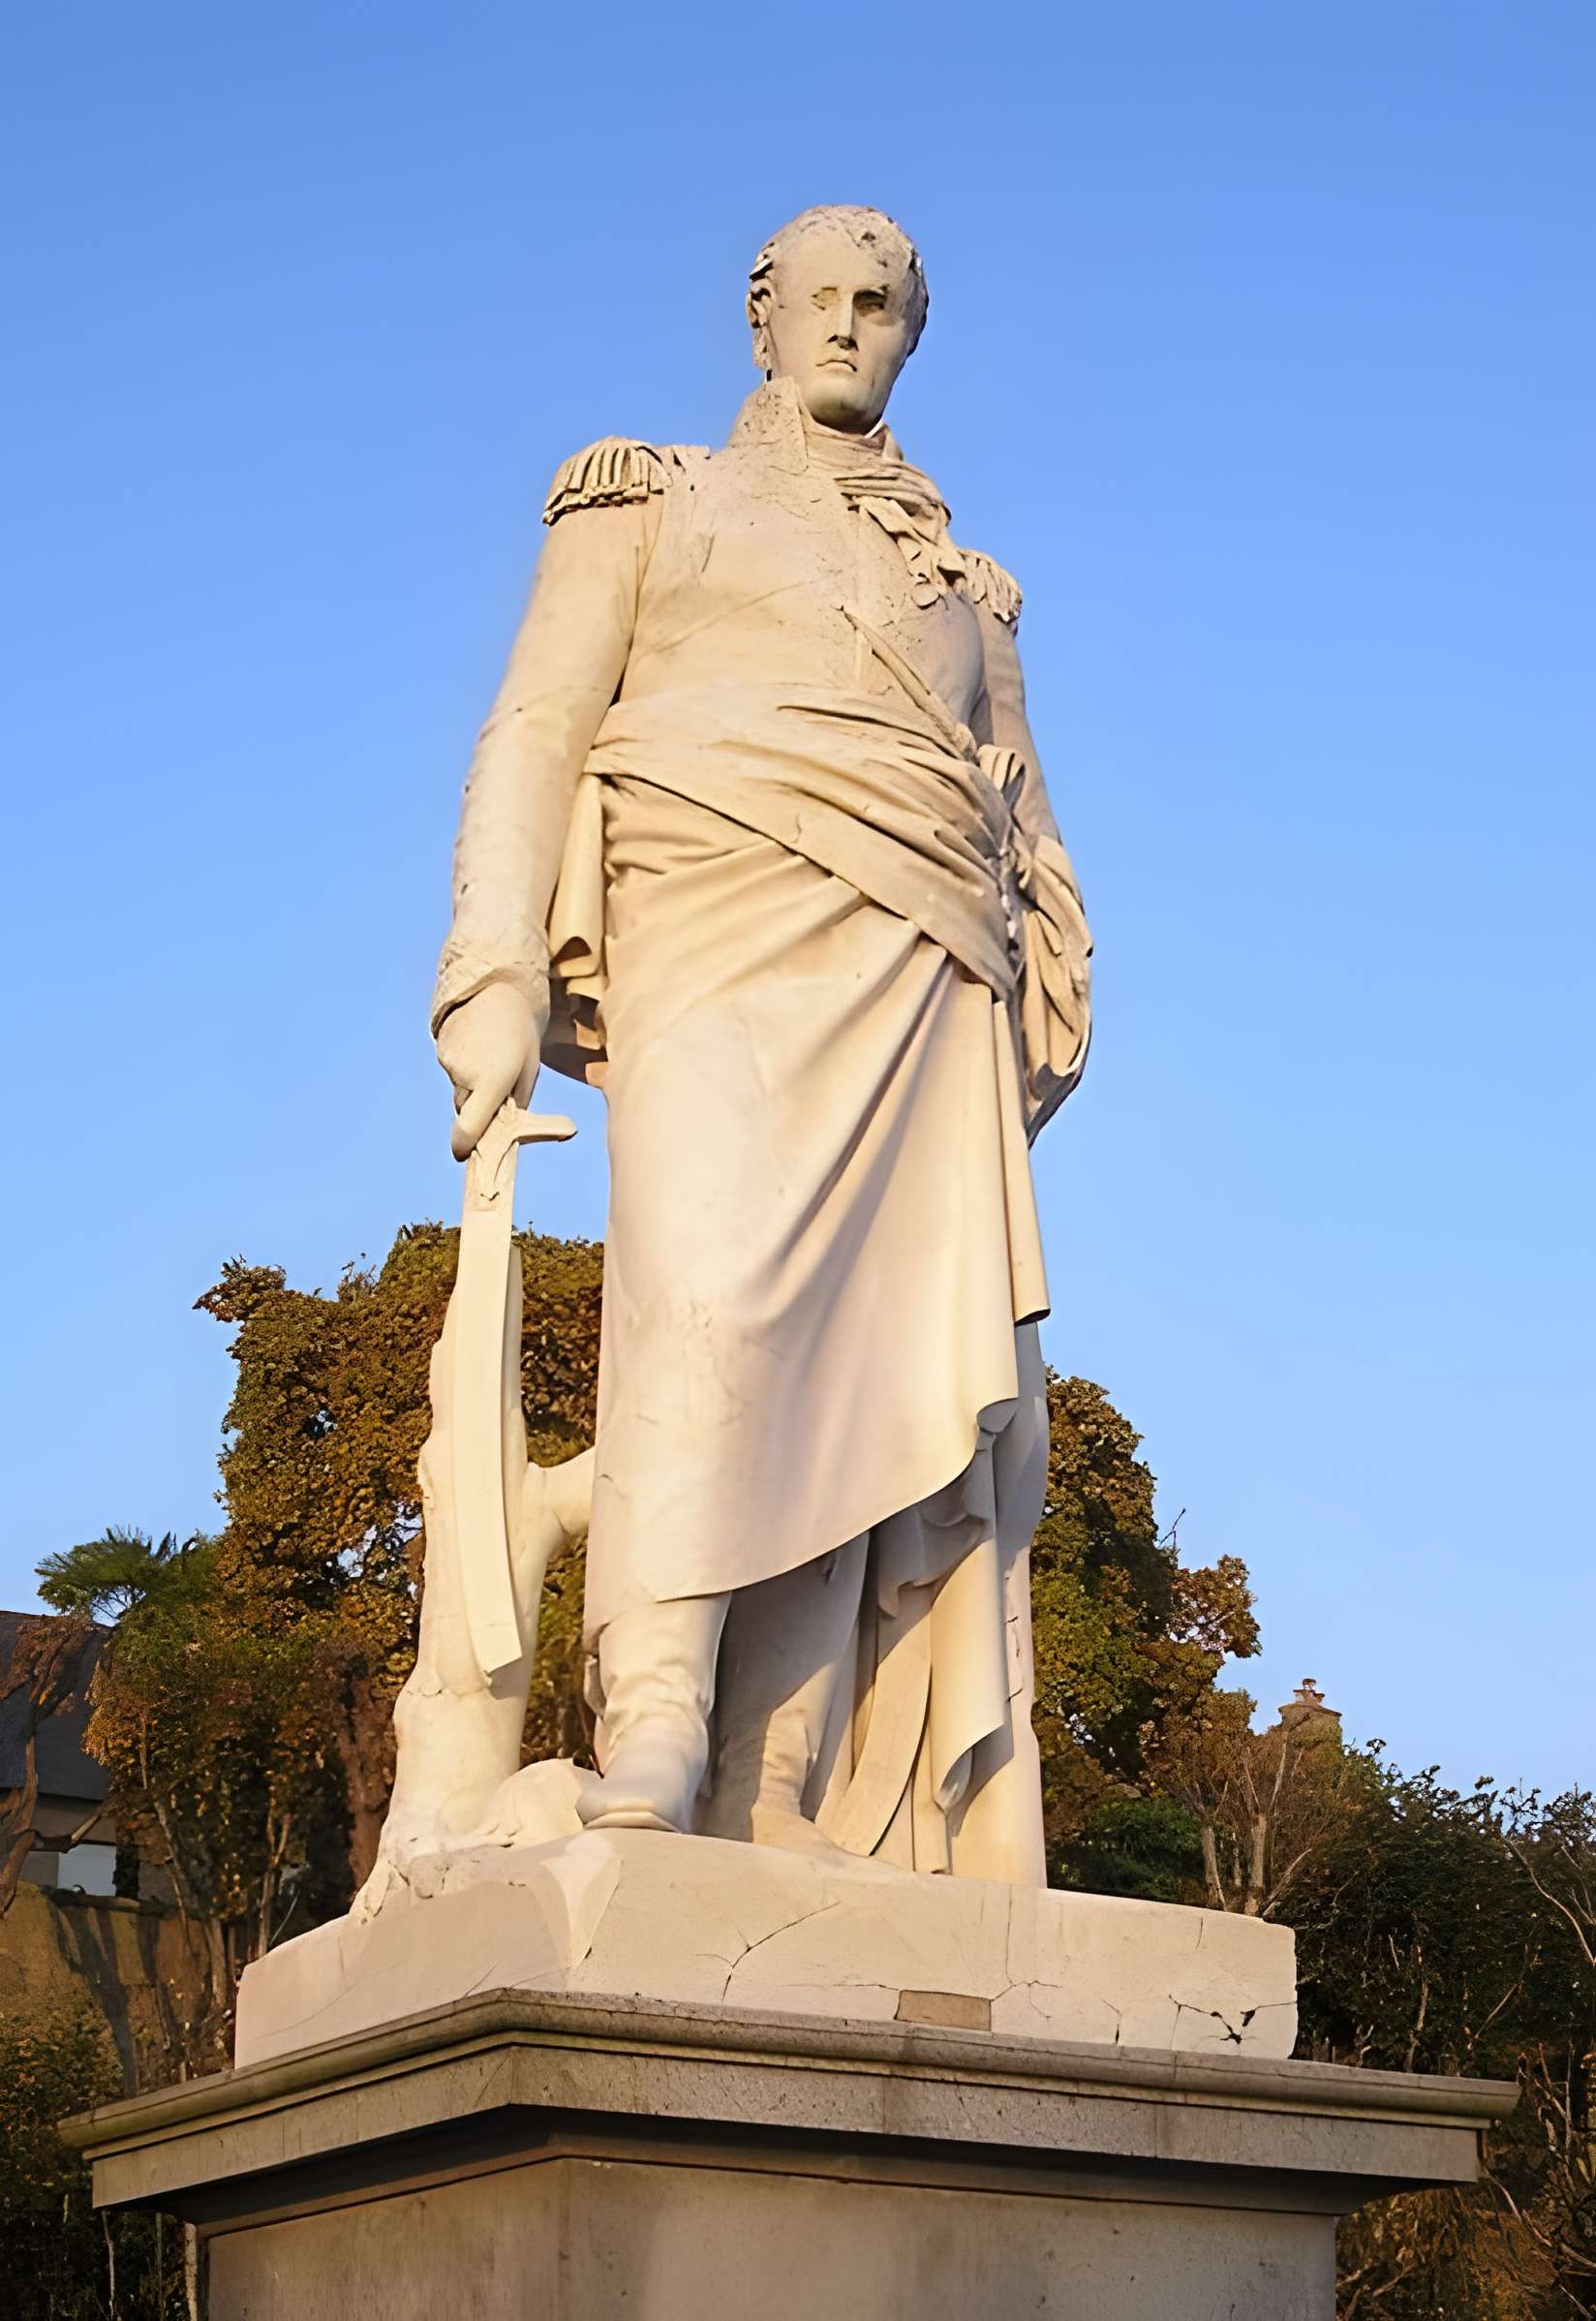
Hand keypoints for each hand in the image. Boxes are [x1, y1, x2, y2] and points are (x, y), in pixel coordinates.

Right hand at [436, 978, 543, 1160]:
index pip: (470, 1128)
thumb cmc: (522, 1033)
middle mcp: (466, 1074)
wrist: (497, 985)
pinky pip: (452, 1070)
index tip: (464, 1154)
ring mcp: (449, 1061)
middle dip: (479, 1109)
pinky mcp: (440, 1048)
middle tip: (499, 1089)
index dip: (464, 1145)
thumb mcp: (527, 1071)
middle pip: (467, 1110)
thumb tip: (502, 1131)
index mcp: (493, 1082)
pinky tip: (479, 1045)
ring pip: (459, 1089)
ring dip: (472, 1085)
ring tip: (492, 1056)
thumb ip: (514, 1104)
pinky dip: (464, 1067)